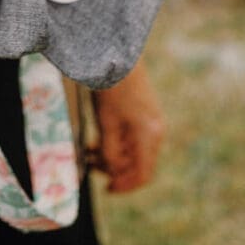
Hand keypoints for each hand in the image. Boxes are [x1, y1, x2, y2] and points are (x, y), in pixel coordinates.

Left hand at [89, 61, 164, 194]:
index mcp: (149, 135)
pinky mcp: (145, 114)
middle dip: (115, 169)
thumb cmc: (110, 90)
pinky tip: (97, 140)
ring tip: (89, 152)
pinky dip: (118, 144)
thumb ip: (110, 152)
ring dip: (113, 156)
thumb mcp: (106, 124)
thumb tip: (112, 173)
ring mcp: (152, 122)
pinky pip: (134, 139)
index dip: (125, 186)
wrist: (117, 56)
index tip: (107, 188)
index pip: (143, 174)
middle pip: (139, 164)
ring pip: (135, 152)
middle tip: (90, 165)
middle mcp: (155, 130)